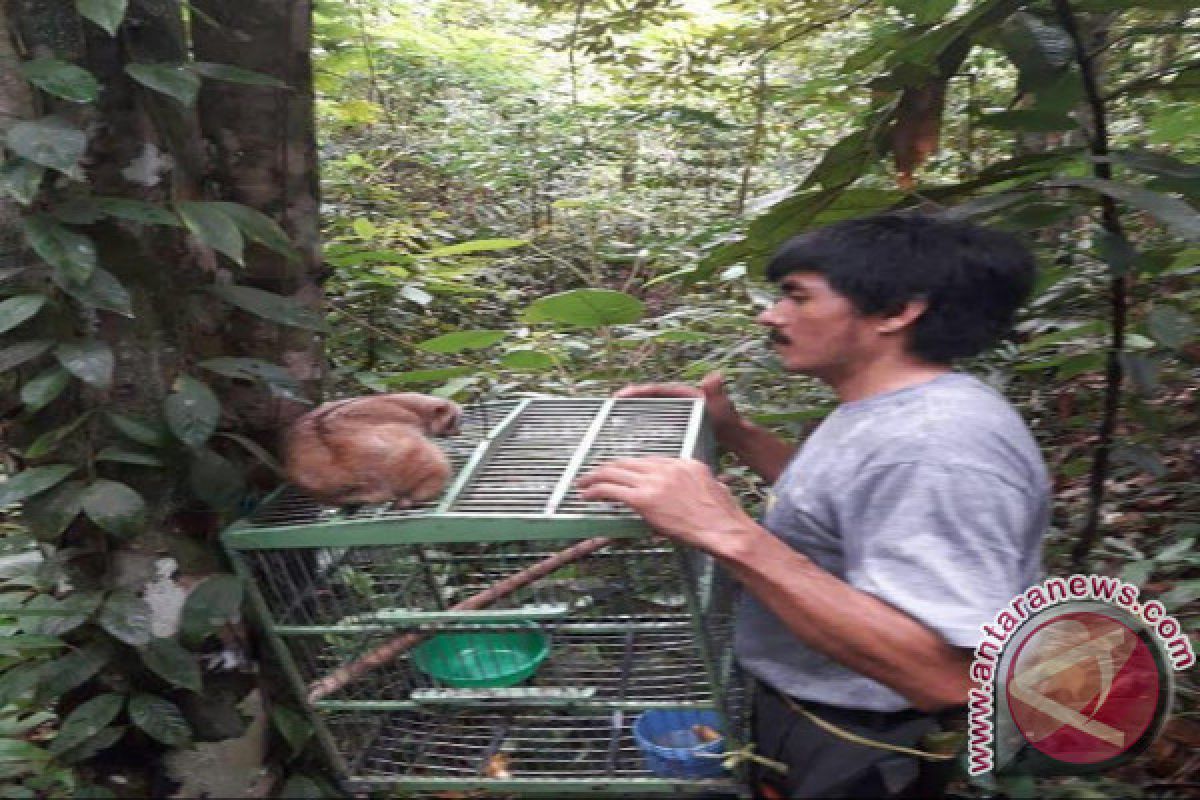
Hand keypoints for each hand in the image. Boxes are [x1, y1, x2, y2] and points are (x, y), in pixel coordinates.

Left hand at [576, 456, 757, 555]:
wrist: (723, 528)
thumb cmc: (723, 516)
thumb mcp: (714, 489)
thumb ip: (697, 484)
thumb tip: (690, 490)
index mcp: (685, 463)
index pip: (650, 460)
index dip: (632, 468)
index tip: (622, 474)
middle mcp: (667, 468)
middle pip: (629, 462)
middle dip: (609, 467)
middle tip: (594, 473)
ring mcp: (655, 482)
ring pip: (616, 472)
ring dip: (595, 477)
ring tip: (583, 483)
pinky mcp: (644, 499)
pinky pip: (613, 490)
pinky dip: (596, 491)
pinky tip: (587, 495)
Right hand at [615, 372, 742, 437]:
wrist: (734, 436)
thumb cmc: (728, 422)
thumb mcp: (722, 406)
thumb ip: (717, 393)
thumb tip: (715, 376)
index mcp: (683, 393)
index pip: (655, 390)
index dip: (637, 392)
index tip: (620, 396)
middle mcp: (678, 399)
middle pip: (648, 396)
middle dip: (630, 398)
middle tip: (610, 404)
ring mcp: (677, 409)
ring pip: (650, 407)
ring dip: (633, 409)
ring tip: (614, 415)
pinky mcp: (677, 420)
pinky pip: (656, 417)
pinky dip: (643, 420)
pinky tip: (633, 430)